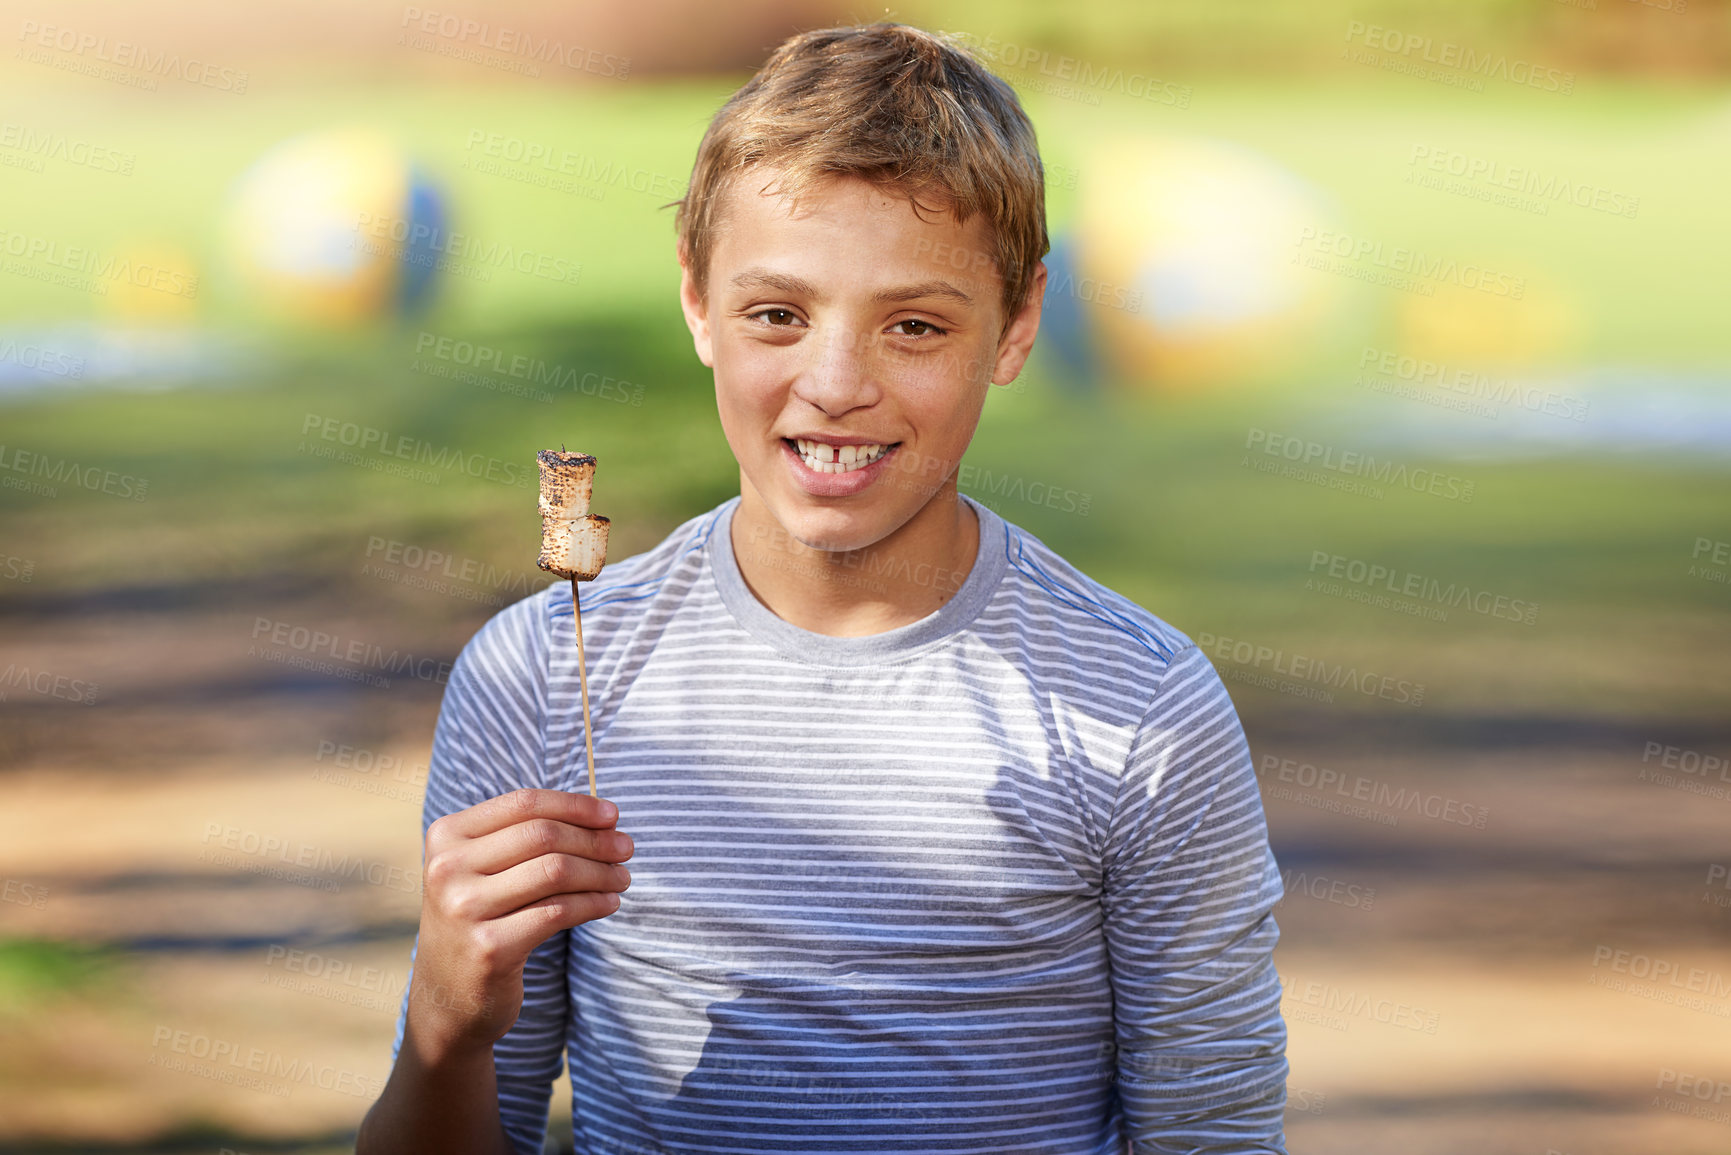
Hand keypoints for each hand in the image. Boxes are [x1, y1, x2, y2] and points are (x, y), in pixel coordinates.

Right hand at [407, 789, 632, 1059]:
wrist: (448, 998)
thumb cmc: (479, 921)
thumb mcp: (483, 870)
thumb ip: (526, 837)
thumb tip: (602, 818)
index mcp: (446, 836)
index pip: (523, 804)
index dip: (575, 806)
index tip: (612, 815)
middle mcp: (447, 868)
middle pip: (543, 835)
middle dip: (595, 840)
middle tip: (626, 849)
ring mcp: (464, 908)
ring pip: (555, 871)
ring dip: (600, 872)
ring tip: (622, 878)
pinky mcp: (489, 947)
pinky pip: (558, 912)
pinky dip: (593, 903)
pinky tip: (609, 903)